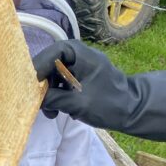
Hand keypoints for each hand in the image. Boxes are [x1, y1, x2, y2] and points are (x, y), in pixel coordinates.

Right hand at [33, 39, 165, 140]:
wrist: (135, 112)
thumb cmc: (109, 103)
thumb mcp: (78, 102)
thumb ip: (53, 98)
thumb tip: (33, 99)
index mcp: (79, 53)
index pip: (51, 54)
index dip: (37, 69)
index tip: (30, 86)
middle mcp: (77, 56)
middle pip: (49, 65)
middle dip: (42, 85)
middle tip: (36, 101)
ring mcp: (78, 68)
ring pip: (53, 77)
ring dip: (49, 95)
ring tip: (50, 113)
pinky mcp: (79, 79)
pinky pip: (61, 84)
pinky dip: (57, 97)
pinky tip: (57, 112)